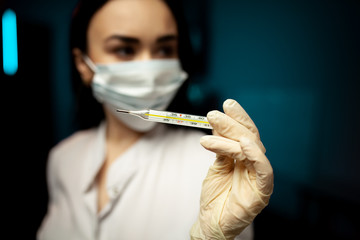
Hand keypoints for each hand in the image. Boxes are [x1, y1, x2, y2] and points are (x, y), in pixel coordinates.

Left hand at [190, 99, 273, 239]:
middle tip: (213, 114)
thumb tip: (217, 123)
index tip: (226, 104)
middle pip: (249, 137)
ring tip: (214, 127)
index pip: (245, 133)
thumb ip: (221, 147)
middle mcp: (254, 164)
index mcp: (245, 158)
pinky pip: (264, 170)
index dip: (237, 118)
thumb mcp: (217, 165)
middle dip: (232, 123)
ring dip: (232, 136)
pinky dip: (256, 155)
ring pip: (252, 149)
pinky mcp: (262, 191)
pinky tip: (243, 143)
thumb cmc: (215, 196)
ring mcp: (259, 177)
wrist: (210, 222)